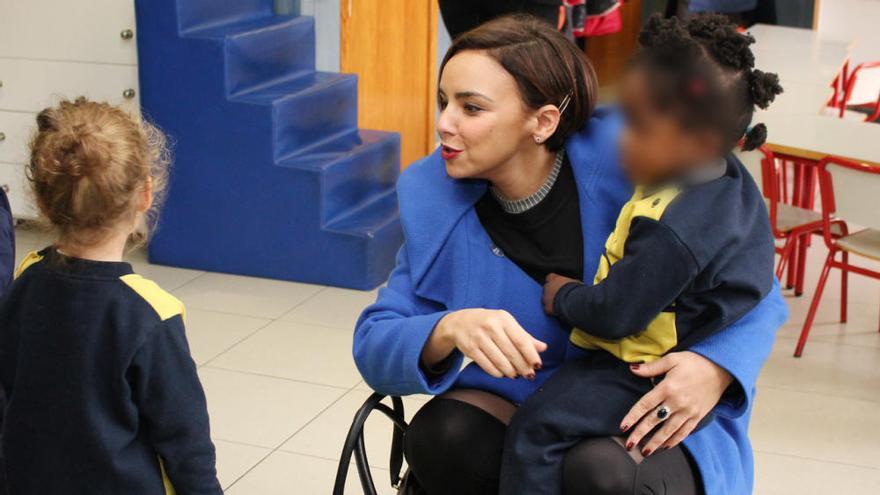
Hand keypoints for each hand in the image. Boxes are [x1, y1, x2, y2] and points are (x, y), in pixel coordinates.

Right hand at [427, 309, 546, 378]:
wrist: (459, 322)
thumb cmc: (488, 322)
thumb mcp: (506, 323)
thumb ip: (524, 336)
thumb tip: (543, 347)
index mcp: (503, 319)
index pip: (521, 340)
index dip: (531, 355)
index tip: (538, 365)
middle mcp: (491, 327)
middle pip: (511, 353)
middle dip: (522, 366)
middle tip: (529, 374)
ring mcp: (479, 338)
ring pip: (500, 361)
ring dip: (510, 371)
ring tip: (515, 375)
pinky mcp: (470, 349)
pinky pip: (487, 365)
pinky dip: (497, 373)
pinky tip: (502, 374)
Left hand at [542, 273, 579, 314]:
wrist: (573, 301)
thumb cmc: (576, 290)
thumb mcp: (575, 283)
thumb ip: (571, 283)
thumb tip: (575, 284)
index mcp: (555, 279)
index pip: (550, 277)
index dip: (553, 281)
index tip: (557, 284)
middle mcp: (548, 287)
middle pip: (546, 288)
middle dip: (551, 291)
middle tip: (558, 295)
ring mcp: (546, 297)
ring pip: (545, 299)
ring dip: (550, 301)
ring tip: (558, 304)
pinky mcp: (547, 307)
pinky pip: (547, 309)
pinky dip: (551, 310)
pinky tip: (557, 312)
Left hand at [619, 351, 733, 455]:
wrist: (721, 368)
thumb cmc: (694, 362)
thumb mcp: (672, 359)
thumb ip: (652, 367)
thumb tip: (633, 368)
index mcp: (668, 387)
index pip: (645, 405)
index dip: (633, 417)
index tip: (623, 426)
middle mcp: (677, 402)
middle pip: (654, 421)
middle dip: (640, 434)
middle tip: (629, 445)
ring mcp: (688, 411)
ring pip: (668, 431)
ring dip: (655, 442)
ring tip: (645, 452)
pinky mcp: (697, 416)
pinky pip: (684, 432)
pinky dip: (674, 441)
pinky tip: (665, 446)